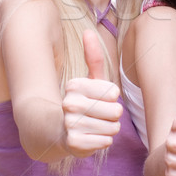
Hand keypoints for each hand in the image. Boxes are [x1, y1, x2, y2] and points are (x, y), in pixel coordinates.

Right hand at [62, 29, 122, 157]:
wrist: (59, 132)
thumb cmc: (83, 102)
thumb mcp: (90, 79)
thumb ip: (93, 57)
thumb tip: (88, 31)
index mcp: (74, 86)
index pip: (113, 92)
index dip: (112, 98)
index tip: (100, 99)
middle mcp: (69, 104)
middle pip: (115, 111)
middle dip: (113, 115)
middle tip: (99, 116)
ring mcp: (70, 125)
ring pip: (112, 128)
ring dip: (109, 129)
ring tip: (95, 126)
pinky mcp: (74, 144)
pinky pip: (106, 142)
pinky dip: (103, 141)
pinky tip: (91, 138)